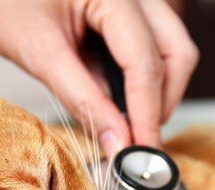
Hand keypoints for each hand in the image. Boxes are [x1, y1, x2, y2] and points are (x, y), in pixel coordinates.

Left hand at [0, 0, 198, 156]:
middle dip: (162, 101)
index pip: (145, 61)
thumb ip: (83, 98)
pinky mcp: (121, 10)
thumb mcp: (40, 52)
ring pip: (169, 49)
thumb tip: (116, 139)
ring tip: (129, 124)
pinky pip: (148, 46)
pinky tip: (119, 100)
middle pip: (175, 52)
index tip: (142, 150)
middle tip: (140, 139)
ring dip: (155, 90)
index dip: (147, 113)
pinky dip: (138, 78)